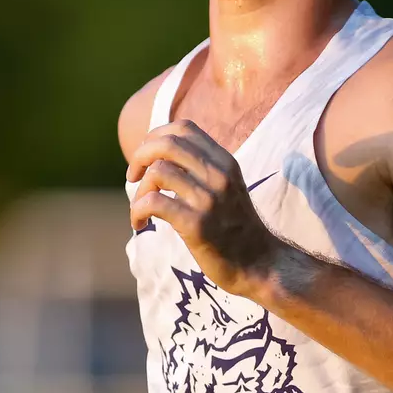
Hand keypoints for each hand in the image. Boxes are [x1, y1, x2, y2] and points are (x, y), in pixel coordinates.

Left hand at [127, 120, 285, 298]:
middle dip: (140, 156)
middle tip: (132, 176)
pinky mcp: (197, 225)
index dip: (156, 136)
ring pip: (158, 171)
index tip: (145, 157)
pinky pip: (154, 203)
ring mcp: (209, 199)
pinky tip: (139, 223)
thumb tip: (158, 155)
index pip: (184, 128)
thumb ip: (201, 169)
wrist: (260, 264)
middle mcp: (219, 175)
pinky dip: (137, 210)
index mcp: (225, 162)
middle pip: (167, 144)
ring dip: (139, 190)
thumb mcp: (226, 188)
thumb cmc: (234, 228)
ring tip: (140, 208)